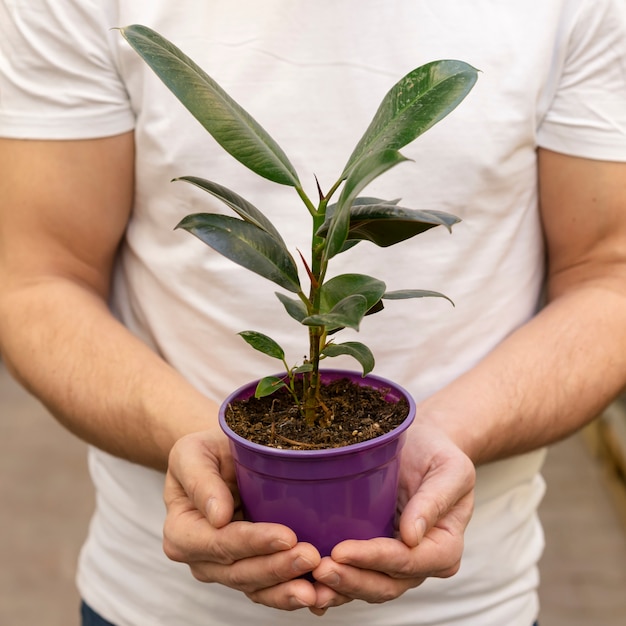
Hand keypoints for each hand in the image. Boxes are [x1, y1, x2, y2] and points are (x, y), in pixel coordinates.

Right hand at [163, 431, 326, 609]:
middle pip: (240, 572)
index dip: (253, 542)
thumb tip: (218, 516)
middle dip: (277, 568)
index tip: (287, 536)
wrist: (219, 455)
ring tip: (318, 586)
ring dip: (287, 588)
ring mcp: (225, 569)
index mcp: (182, 532)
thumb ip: (200, 481)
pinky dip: (292, 592)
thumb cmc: (205, 451)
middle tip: (311, 557)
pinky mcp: (250, 570)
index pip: (219, 542)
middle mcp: (201, 558)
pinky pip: (269, 589)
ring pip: (256, 587)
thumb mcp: (193, 453)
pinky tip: (319, 596)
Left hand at [309, 424, 474, 609]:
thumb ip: (435, 500)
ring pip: (368, 586)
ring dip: (339, 587)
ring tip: (309, 579)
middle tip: (319, 569)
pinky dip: (334, 583)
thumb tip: (412, 536)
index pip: (409, 561)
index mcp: (444, 546)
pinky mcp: (374, 555)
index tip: (342, 551)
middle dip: (352, 580)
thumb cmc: (437, 452)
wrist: (422, 444)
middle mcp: (421, 562)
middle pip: (386, 583)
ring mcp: (396, 563)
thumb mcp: (450, 468)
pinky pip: (355, 575)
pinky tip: (308, 583)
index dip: (374, 559)